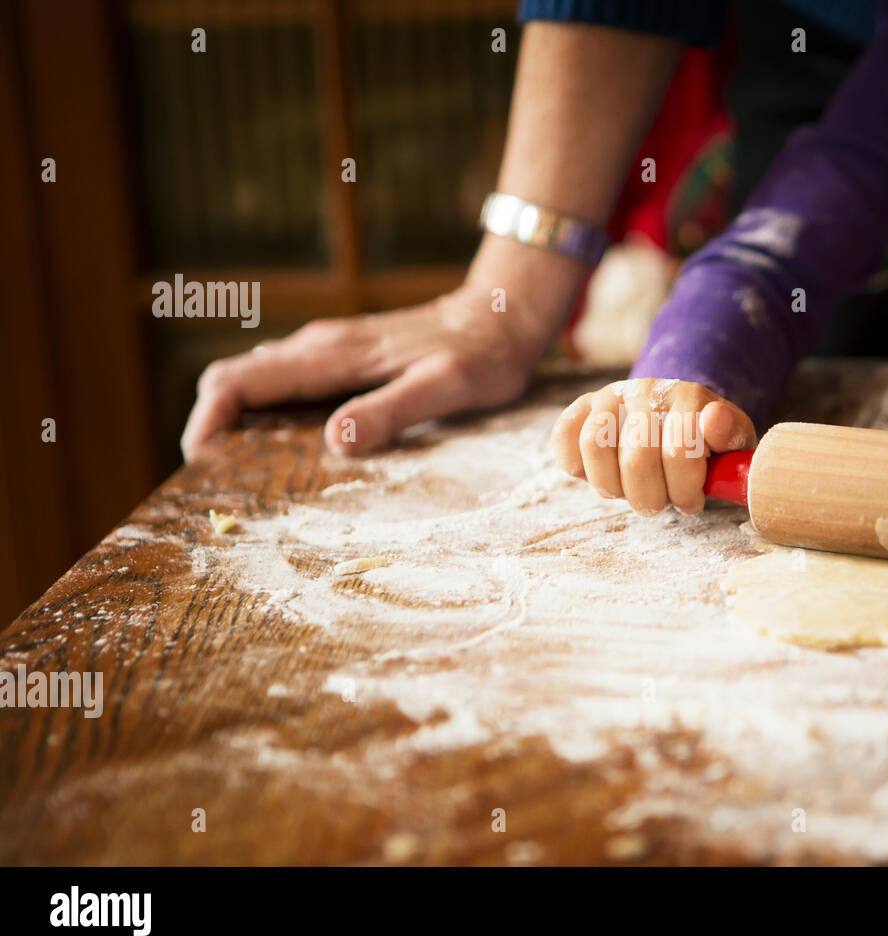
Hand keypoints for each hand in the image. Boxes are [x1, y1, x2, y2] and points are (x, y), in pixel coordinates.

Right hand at [181, 284, 549, 459]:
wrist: (502, 315)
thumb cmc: (483, 356)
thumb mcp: (447, 388)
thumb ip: (393, 411)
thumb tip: (335, 439)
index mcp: (333, 355)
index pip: (241, 379)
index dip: (206, 420)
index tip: (199, 465)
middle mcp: (319, 346)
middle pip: (234, 378)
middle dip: (211, 426)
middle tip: (217, 484)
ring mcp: (328, 348)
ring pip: (256, 379)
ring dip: (236, 422)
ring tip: (242, 476)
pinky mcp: (341, 356)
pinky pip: (285, 382)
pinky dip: (267, 413)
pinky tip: (285, 449)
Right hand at [550, 378, 756, 515]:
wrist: (678, 412)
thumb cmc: (708, 440)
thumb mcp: (733, 441)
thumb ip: (732, 434)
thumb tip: (713, 420)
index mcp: (689, 396)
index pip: (678, 453)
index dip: (685, 491)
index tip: (692, 501)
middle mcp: (647, 390)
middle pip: (635, 460)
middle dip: (650, 498)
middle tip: (662, 502)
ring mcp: (612, 395)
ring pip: (594, 448)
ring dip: (612, 487)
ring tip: (631, 492)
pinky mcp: (584, 406)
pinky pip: (564, 435)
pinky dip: (575, 464)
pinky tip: (600, 474)